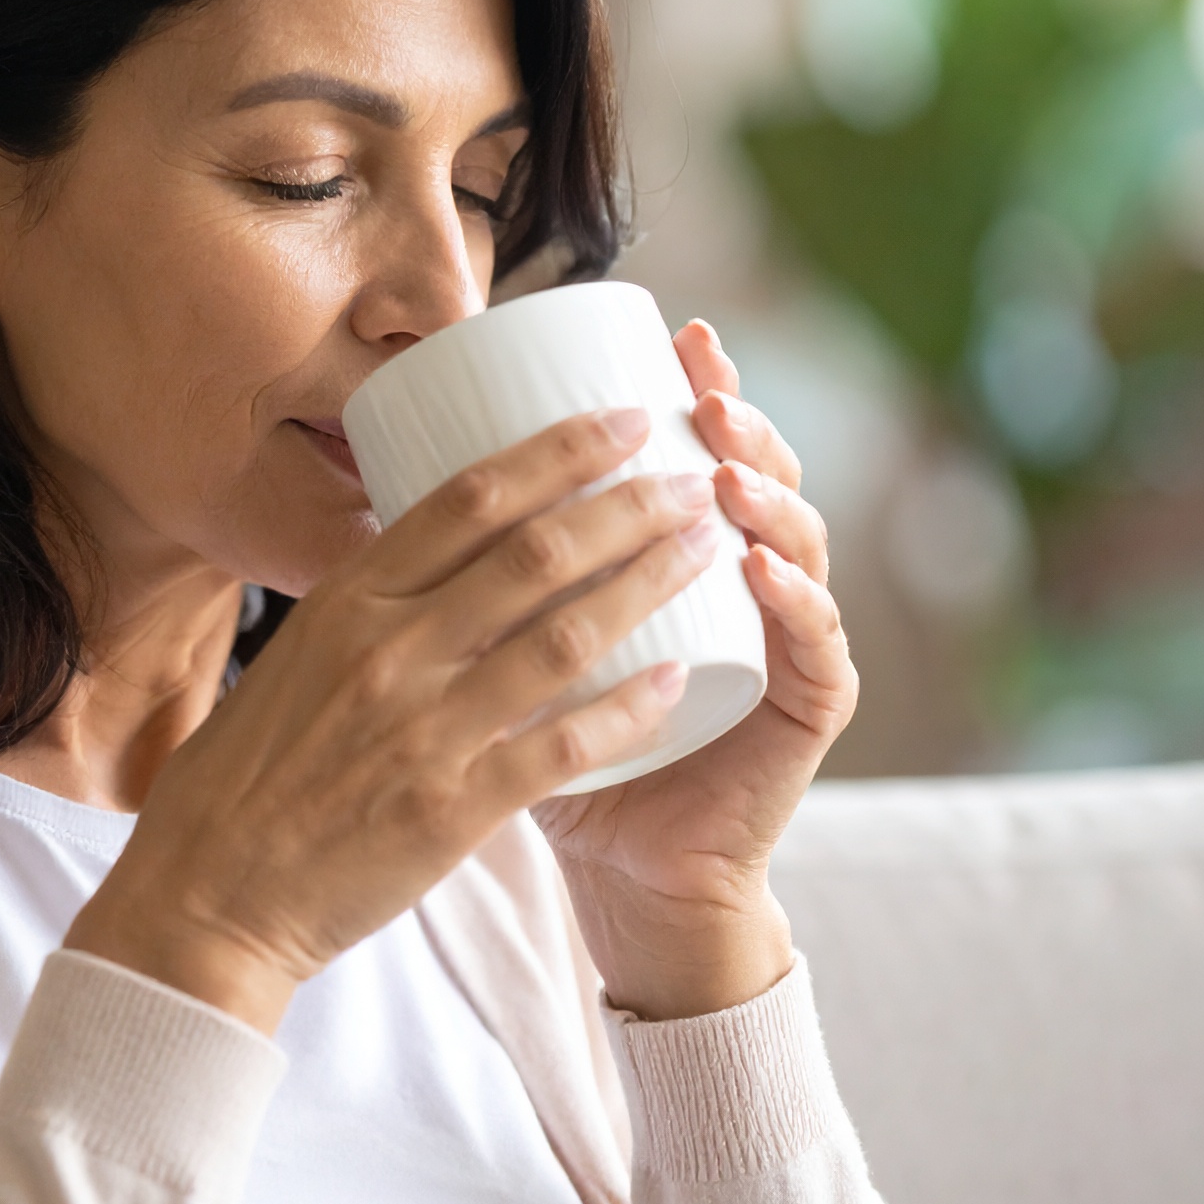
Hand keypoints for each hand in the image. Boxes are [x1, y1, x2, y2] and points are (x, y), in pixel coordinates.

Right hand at [65, 409, 716, 1033]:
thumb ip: (368, 605)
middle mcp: (388, 651)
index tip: (623, 420)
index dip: (559, 450)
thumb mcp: (296, 657)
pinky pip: (564, 745)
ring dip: (649, 583)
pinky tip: (679, 680)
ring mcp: (424, 729)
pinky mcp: (454, 808)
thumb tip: (430, 544)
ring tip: (708, 552)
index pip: (469, 498)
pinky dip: (629, 708)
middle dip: (628, 505)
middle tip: (692, 480)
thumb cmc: (249, 773)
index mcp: (348, 602)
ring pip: (565, 635)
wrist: (209, 893)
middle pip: (535, 552)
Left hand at [531, 320, 858, 1020]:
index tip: (666, 331)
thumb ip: (479, 575)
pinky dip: (798, 604)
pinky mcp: (802, 717)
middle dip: (734, 420)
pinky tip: (764, 567)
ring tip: (722, 463)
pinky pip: (817, 652)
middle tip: (704, 378)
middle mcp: (745, 582)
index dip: (691, 390)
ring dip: (766, 496)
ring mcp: (783, 644)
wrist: (622, 871)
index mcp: (680, 557)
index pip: (699, 451)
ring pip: (798, 546)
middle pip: (756, 478)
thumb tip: (385, 481)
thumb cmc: (552, 754)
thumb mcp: (507, 649)